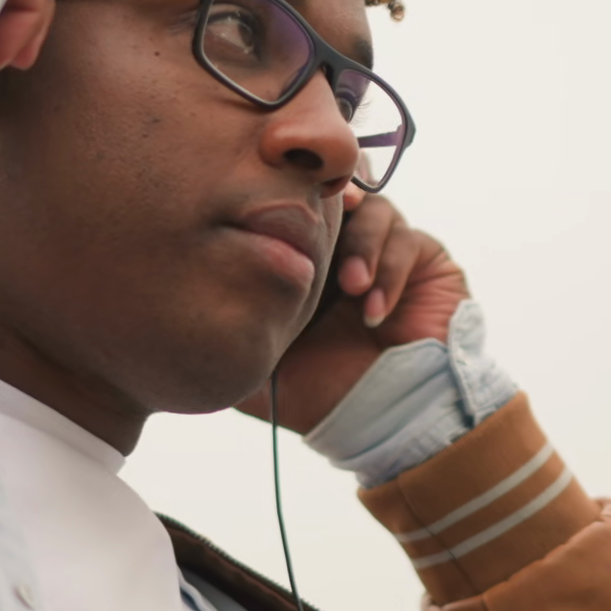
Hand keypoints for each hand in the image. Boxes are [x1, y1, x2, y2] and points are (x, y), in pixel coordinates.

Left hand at [236, 196, 470, 432]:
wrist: (384, 423)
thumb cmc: (319, 394)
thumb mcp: (258, 362)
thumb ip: (226, 329)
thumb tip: (183, 304)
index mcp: (303, 257)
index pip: (295, 201)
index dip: (287, 189)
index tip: (274, 197)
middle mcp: (344, 244)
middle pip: (340, 186)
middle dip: (331, 194)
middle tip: (327, 207)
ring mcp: (386, 249)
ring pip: (376, 209)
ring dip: (361, 245)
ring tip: (351, 286)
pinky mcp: (427, 261)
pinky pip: (409, 240)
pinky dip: (389, 272)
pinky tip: (373, 313)